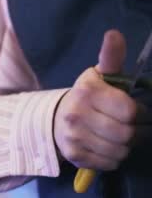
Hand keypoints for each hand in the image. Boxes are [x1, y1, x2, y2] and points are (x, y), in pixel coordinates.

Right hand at [54, 30, 140, 170]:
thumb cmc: (88, 96)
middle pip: (127, 134)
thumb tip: (114, 34)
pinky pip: (109, 163)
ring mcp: (73, 137)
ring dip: (126, 147)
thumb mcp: (100, 75)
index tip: (137, 112)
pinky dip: (114, 158)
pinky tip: (106, 147)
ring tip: (119, 137)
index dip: (141, 114)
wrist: (56, 119)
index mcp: (87, 92)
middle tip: (133, 128)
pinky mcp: (74, 156)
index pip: (130, 112)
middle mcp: (76, 115)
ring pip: (120, 151)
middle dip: (137, 133)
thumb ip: (111, 57)